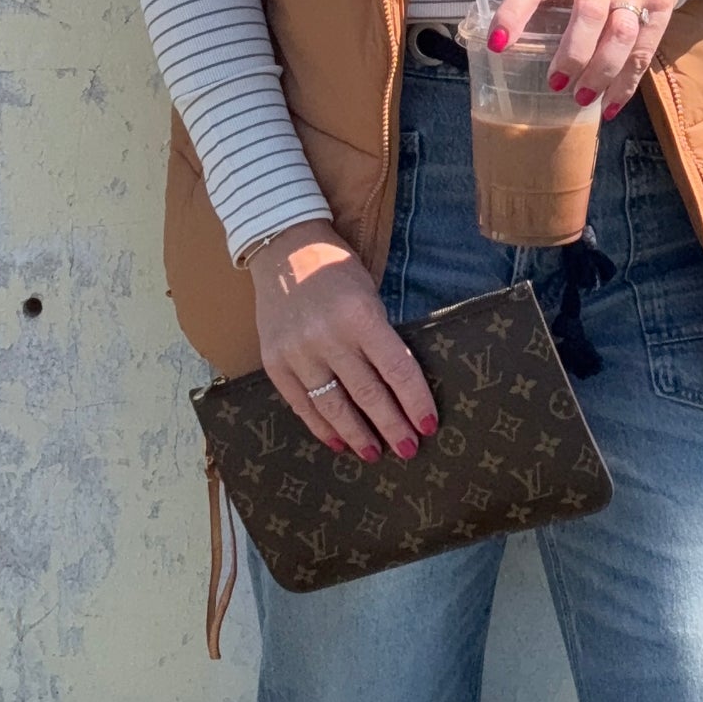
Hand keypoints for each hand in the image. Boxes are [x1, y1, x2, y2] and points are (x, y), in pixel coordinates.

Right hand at [247, 220, 436, 463]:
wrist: (283, 248)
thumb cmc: (336, 271)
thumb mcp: (369, 295)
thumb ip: (381, 338)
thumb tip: (400, 388)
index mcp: (360, 316)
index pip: (396, 370)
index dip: (415, 401)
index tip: (428, 426)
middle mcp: (328, 337)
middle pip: (367, 395)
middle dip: (391, 427)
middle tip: (408, 450)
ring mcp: (297, 352)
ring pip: (333, 407)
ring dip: (358, 435)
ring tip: (375, 453)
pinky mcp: (274, 362)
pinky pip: (301, 405)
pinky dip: (321, 427)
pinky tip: (338, 441)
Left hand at [491, 0, 687, 120]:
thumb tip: (510, 37)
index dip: (513, 14)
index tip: (499, 45)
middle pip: (589, 16)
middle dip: (572, 56)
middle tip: (557, 84)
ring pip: (620, 36)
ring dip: (601, 73)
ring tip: (582, 96)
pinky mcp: (661, 2)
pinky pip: (644, 49)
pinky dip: (627, 82)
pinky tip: (611, 102)